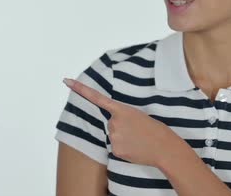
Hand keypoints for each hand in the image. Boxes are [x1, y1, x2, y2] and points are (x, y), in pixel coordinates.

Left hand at [62, 77, 181, 166]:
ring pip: (113, 136)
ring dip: (123, 138)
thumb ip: (121, 118)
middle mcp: (114, 122)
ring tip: (138, 140)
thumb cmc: (154, 129)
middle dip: (121, 128)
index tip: (66, 81)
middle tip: (137, 131)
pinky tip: (135, 148)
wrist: (164, 147)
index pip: (96, 97)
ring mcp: (113, 136)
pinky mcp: (115, 150)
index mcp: (121, 109)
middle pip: (110, 124)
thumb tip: (113, 128)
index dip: (80, 89)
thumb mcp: (138, 115)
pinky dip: (125, 149)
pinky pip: (116, 147)